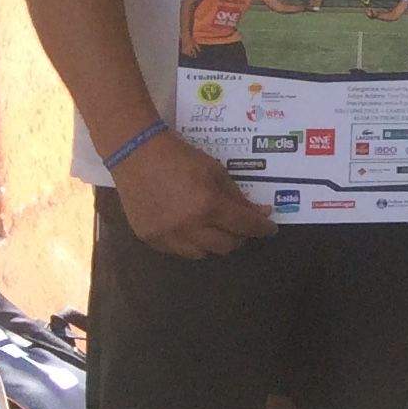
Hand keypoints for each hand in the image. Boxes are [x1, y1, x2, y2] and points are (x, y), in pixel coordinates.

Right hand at [112, 130, 273, 258]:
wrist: (137, 155)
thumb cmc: (181, 158)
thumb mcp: (217, 172)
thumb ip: (239, 197)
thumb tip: (261, 213)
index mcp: (208, 206)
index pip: (245, 226)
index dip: (262, 228)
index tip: (270, 229)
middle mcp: (188, 226)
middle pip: (226, 246)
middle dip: (239, 237)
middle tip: (241, 226)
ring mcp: (166, 236)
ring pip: (202, 254)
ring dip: (214, 243)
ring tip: (215, 228)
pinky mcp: (149, 238)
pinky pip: (178, 251)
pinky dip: (190, 243)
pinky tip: (191, 229)